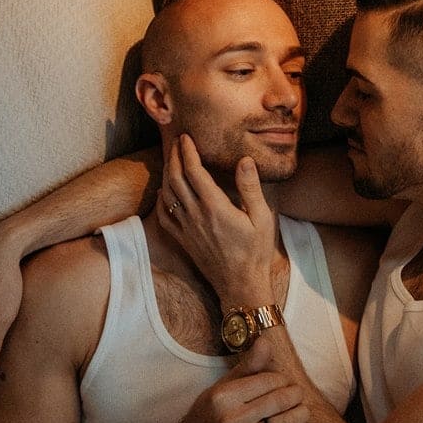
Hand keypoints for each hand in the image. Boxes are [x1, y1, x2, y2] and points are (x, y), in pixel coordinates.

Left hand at [160, 136, 276, 305]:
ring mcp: (187, 229)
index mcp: (215, 207)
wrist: (240, 284)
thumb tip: (244, 160)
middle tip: (175, 142)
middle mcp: (196, 215)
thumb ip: (250, 188)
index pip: (194, 171)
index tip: (186, 137)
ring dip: (166, 174)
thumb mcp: (262, 218)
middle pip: (176, 179)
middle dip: (173, 156)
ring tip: (170, 160)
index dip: (187, 151)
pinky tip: (163, 192)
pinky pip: (164, 217)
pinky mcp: (183, 240)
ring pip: (167, 195)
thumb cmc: (255, 252)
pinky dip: (161, 200)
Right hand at [171, 367, 307, 422]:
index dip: (281, 380)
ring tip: (300, 410)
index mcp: (224, 397)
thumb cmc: (210, 414)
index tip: (282, 382)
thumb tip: (266, 341)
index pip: (268, 381)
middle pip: (280, 401)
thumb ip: (248, 365)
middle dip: (295, 395)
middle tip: (297, 394)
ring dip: (299, 415)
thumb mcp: (223, 386)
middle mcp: (232, 419)